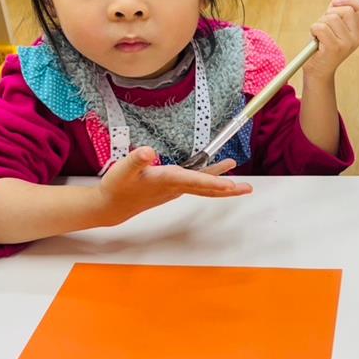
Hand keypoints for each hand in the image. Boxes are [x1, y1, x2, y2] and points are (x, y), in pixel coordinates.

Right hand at [96, 147, 251, 225]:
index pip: (194, 181)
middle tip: (248, 188)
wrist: (110, 206)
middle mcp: (174, 187)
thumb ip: (135, 160)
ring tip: (240, 181)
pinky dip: (210, 183)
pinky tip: (217, 178)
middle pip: (207, 188)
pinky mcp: (172, 189)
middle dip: (228, 189)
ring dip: (223, 185)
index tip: (230, 185)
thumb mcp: (122, 170)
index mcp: (166, 180)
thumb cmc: (116, 187)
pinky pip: (197, 187)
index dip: (213, 182)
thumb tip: (147, 152)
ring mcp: (174, 190)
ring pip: (204, 188)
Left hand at [303, 0, 358, 80]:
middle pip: (345, 10)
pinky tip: (315, 40)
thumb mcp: (330, 27)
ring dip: (319, 24)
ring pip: (331, 18)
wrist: (317, 72)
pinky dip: (313, 31)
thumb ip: (335, 11)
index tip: (335, 1)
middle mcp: (355, 37)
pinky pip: (321, 27)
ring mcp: (346, 43)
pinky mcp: (335, 48)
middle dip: (328, 13)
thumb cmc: (321, 49)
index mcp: (356, 32)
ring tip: (318, 36)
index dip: (348, 0)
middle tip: (322, 25)